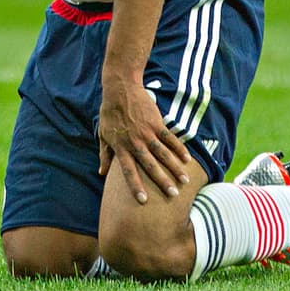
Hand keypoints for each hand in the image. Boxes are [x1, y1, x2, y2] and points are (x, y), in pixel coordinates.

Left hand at [98, 75, 191, 204]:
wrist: (120, 90)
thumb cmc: (110, 113)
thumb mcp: (103, 135)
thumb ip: (104, 155)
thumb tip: (101, 173)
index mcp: (121, 147)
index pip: (128, 171)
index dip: (135, 186)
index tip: (143, 200)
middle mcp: (135, 143)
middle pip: (150, 166)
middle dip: (162, 182)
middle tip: (173, 195)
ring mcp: (147, 133)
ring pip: (163, 154)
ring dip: (175, 168)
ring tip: (184, 181)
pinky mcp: (156, 123)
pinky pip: (170, 138)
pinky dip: (179, 148)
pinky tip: (187, 159)